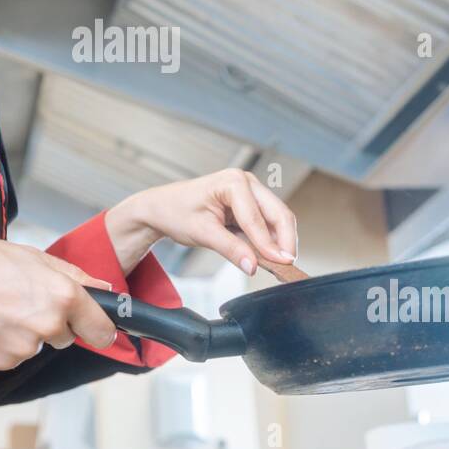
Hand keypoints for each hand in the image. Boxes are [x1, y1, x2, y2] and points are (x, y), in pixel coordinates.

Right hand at [0, 236, 119, 369]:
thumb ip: (71, 274)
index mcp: (62, 294)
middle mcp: (48, 324)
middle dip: (54, 323)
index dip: (99, 326)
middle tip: (23, 299)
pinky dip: (5, 343)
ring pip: (39, 345)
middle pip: (68, 336)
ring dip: (26, 331)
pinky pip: (15, 355)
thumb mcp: (28, 255)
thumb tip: (102, 289)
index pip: (102, 328)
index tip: (96, 325)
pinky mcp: (3, 363)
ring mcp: (25, 348)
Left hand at [111, 168, 297, 276]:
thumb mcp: (201, 233)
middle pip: (278, 213)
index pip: (257, 217)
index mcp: (233, 182)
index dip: (270, 244)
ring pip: (277, 218)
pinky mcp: (250, 204)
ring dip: (280, 241)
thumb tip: (253, 265)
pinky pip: (268, 223)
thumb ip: (230, 249)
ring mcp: (250, 192)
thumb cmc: (175, 212)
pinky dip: (271, 240)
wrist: (161, 207)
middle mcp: (246, 182)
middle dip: (285, 241)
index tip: (282, 264)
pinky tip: (270, 256)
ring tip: (280, 265)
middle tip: (287, 267)